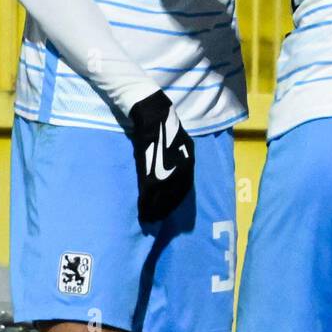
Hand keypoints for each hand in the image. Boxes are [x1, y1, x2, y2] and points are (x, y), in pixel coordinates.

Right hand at [128, 90, 195, 223]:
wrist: (153, 112)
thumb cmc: (163, 125)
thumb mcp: (177, 142)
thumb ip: (176, 157)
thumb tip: (172, 170)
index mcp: (189, 158)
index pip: (184, 185)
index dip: (175, 199)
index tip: (169, 210)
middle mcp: (182, 164)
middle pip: (175, 193)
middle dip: (166, 207)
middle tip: (158, 219)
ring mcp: (167, 166)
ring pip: (163, 194)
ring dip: (156, 208)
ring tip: (150, 219)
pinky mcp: (152, 166)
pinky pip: (150, 189)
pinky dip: (147, 202)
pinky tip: (143, 210)